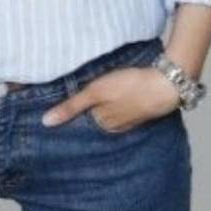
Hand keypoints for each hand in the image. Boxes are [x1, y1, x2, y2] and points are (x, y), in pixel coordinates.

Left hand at [41, 66, 180, 130]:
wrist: (165, 84)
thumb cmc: (129, 87)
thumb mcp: (96, 93)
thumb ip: (71, 107)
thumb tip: (45, 123)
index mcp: (102, 124)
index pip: (80, 117)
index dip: (72, 106)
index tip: (62, 94)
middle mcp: (114, 126)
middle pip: (94, 114)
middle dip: (87, 104)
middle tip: (81, 86)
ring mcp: (128, 118)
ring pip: (107, 109)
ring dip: (102, 100)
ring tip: (98, 86)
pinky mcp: (139, 109)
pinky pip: (121, 105)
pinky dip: (116, 99)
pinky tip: (116, 88)